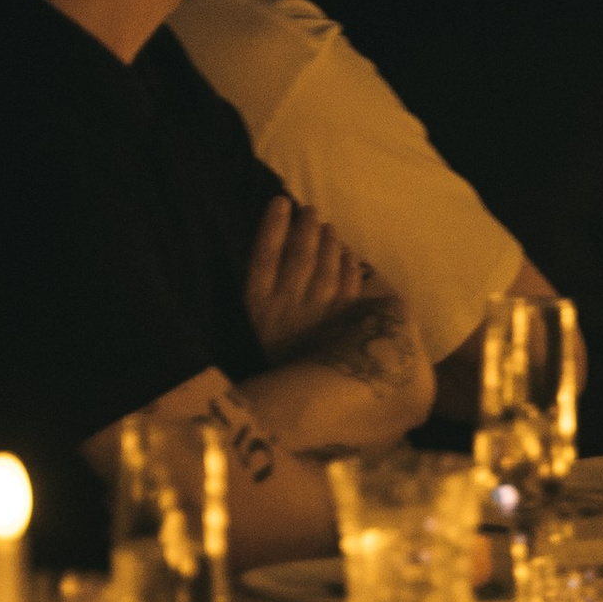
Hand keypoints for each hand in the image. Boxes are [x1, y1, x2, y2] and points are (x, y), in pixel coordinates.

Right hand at [245, 196, 379, 361]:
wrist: (295, 400)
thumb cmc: (271, 355)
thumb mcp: (251, 323)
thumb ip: (260, 288)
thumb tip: (277, 245)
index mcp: (258, 306)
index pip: (264, 256)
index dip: (273, 225)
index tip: (280, 201)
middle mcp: (287, 307)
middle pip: (299, 256)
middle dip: (305, 227)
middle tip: (309, 210)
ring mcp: (318, 316)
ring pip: (327, 267)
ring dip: (330, 242)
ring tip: (328, 227)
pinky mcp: (343, 326)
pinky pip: (350, 287)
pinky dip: (351, 267)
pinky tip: (348, 254)